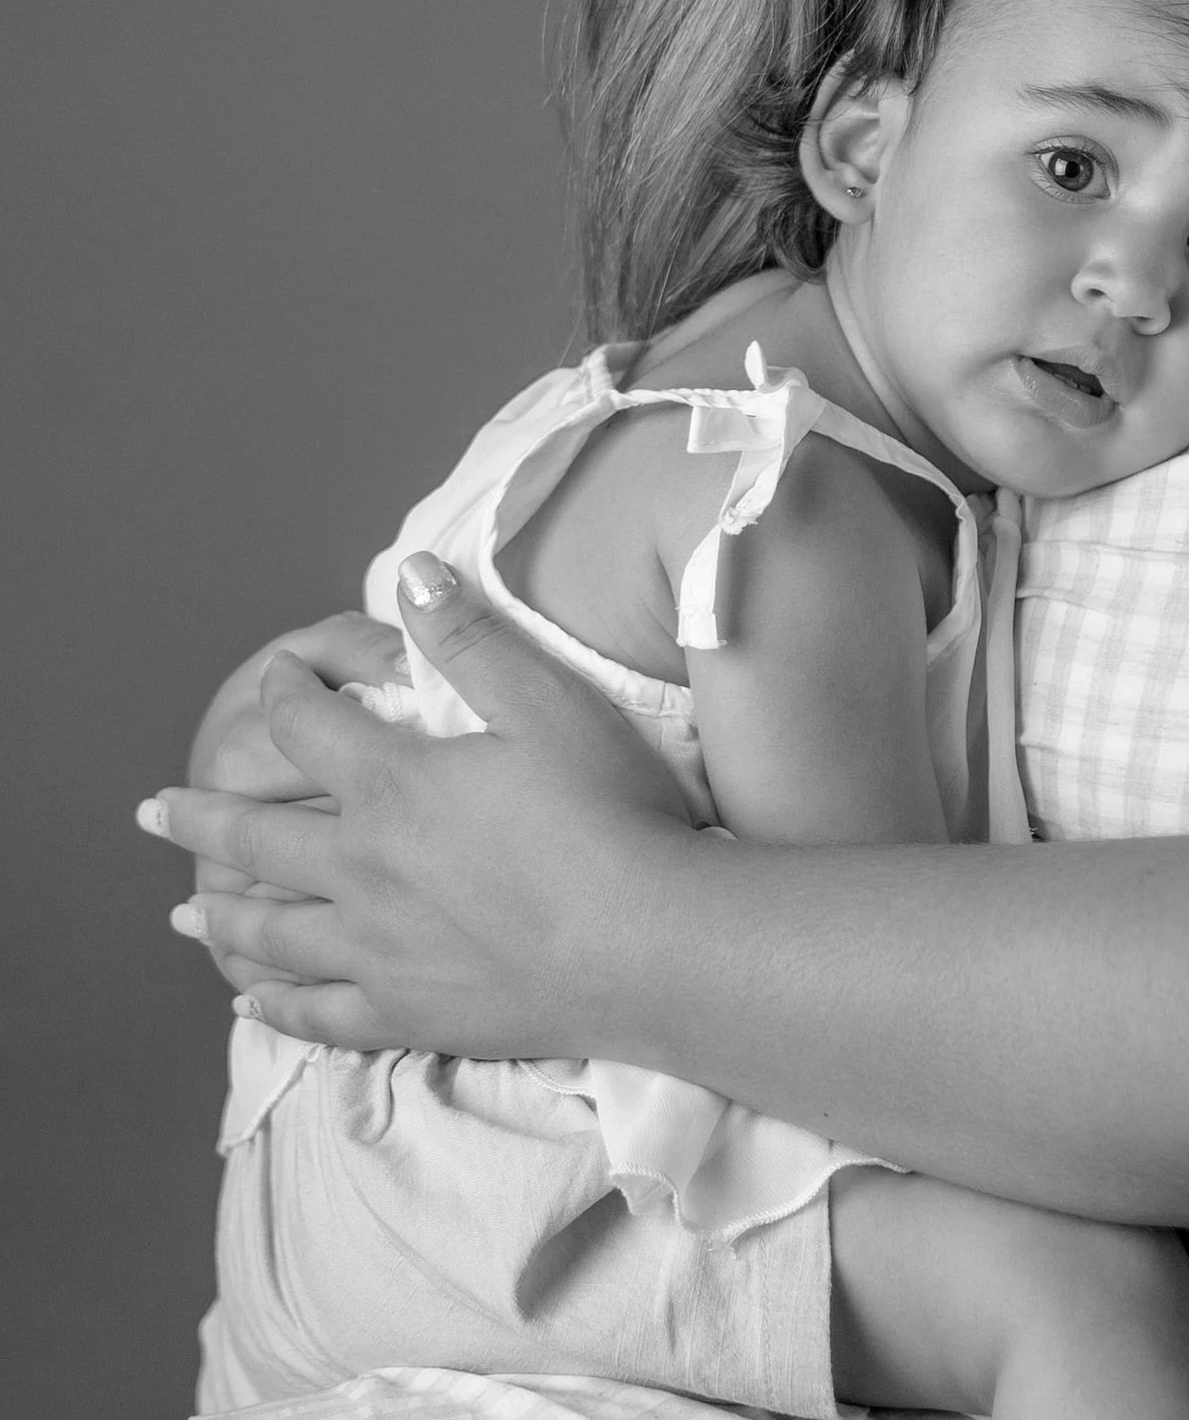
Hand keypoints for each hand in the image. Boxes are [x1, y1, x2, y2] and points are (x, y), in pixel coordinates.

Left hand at [139, 558, 696, 1052]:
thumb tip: (408, 571)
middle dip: (200, 816)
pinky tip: (251, 1000)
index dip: (286, 691)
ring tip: (182, 911)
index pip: (311, 726)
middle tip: (150, 811)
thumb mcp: (547, 704)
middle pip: (257, 837)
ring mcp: (375, 951)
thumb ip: (468, 640)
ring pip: (271, 931)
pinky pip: (316, 1013)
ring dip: (220, 914)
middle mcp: (361, 869)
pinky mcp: (405, 1013)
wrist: (641, 942)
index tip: (273, 675)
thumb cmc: (605, 812)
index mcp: (393, 786)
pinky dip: (274, 1004)